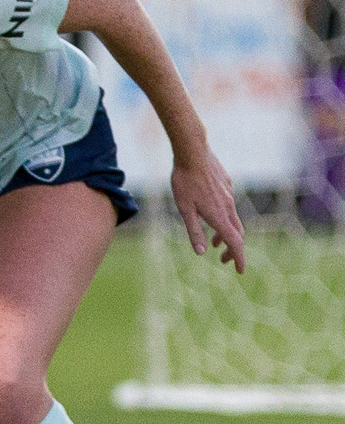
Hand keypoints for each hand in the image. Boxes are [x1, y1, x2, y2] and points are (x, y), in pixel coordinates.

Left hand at [172, 146, 244, 273]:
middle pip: (237, 234)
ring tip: (215, 242)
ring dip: (227, 234)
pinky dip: (225, 218)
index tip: (240, 271)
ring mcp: (229, 195)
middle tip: (224, 260)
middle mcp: (228, 207)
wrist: (193, 152)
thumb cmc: (184, 181)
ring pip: (233, 220)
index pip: (235, 243)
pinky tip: (212, 214)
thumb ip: (194, 231)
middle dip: (233, 250)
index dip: (239, 258)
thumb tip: (201, 253)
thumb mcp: (184, 209)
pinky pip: (230, 206)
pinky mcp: (227, 185)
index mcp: (219, 215)